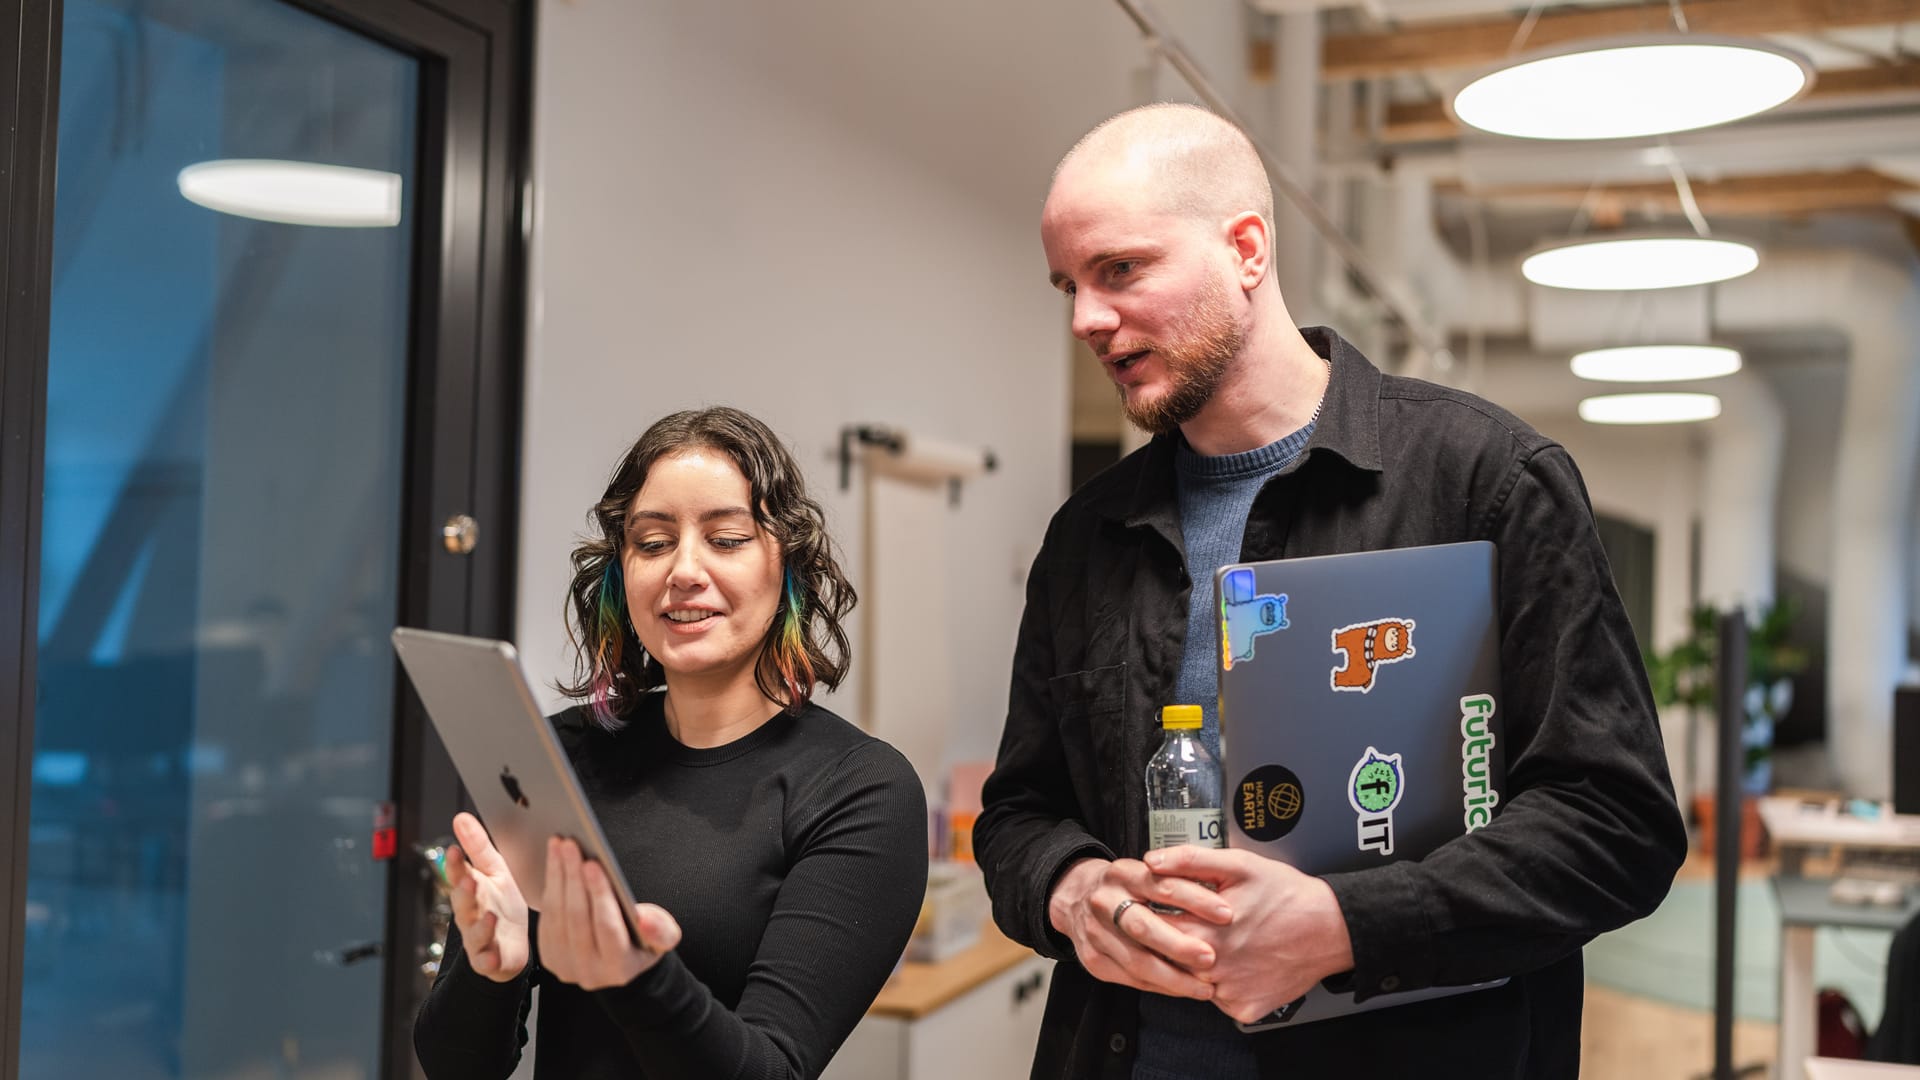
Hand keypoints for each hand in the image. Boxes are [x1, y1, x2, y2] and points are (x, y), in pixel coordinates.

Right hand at [445, 812, 530, 981]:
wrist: (511, 945)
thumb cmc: (501, 906)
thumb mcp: (494, 871)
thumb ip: (478, 847)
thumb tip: (461, 818)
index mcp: (471, 891)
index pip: (459, 875)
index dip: (456, 865)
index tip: (455, 850)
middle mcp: (470, 914)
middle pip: (463, 903)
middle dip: (465, 893)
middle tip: (468, 880)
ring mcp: (478, 938)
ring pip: (474, 932)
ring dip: (479, 925)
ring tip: (489, 917)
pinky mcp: (489, 960)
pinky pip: (486, 961)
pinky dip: (489, 959)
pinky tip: (493, 955)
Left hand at [536, 837, 680, 990]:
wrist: (621, 961)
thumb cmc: (645, 941)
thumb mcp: (664, 936)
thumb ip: (661, 930)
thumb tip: (644, 920)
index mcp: (620, 968)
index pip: (607, 927)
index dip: (599, 894)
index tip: (592, 864)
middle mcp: (589, 972)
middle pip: (577, 918)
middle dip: (573, 877)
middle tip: (571, 846)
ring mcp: (565, 966)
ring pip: (557, 915)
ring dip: (557, 876)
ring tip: (561, 846)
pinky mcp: (550, 956)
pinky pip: (546, 917)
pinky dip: (550, 886)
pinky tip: (555, 863)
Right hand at [1046, 857, 1230, 999]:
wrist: (1074, 898)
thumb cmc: (1125, 886)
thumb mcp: (1146, 870)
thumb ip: (1176, 879)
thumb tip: (1218, 900)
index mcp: (1123, 873)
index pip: (1161, 885)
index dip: (1195, 899)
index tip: (1226, 913)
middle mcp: (1105, 901)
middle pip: (1143, 926)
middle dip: (1180, 945)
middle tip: (1211, 957)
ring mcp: (1095, 933)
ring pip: (1137, 961)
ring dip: (1175, 978)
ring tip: (1205, 987)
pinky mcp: (1093, 960)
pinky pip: (1131, 979)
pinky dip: (1161, 986)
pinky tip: (1183, 989)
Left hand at [1144, 846, 1354, 1024]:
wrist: (1331, 929)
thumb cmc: (1287, 895)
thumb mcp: (1239, 865)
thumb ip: (1190, 861)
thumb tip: (1152, 861)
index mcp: (1204, 930)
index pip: (1152, 928)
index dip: (1151, 915)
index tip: (1158, 908)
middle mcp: (1212, 967)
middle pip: (1167, 959)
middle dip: (1170, 941)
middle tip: (1192, 926)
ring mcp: (1228, 993)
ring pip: (1190, 982)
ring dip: (1193, 965)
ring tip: (1218, 943)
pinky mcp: (1244, 1009)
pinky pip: (1218, 1000)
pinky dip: (1221, 985)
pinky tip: (1236, 964)